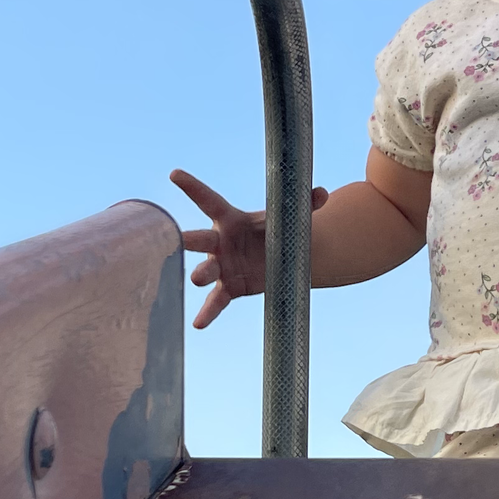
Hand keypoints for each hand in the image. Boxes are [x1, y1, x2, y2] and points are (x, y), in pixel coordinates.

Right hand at [171, 169, 326, 329]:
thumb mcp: (290, 219)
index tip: (175, 174)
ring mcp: (221, 266)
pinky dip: (208, 312)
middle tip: (176, 237)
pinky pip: (216, 301)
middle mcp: (219, 242)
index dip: (193, 187)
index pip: (208, 200)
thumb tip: (323, 192)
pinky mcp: (228, 288)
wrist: (281, 259)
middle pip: (199, 239)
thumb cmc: (275, 232)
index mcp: (230, 219)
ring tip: (196, 279)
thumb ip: (305, 206)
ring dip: (200, 273)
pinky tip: (199, 324)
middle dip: (187, 239)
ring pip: (205, 270)